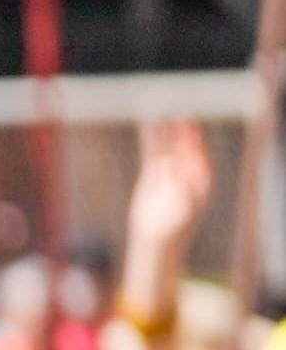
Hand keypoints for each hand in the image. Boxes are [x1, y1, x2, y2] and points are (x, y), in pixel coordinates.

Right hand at [123, 119, 212, 285]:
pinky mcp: (153, 173)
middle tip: (178, 113)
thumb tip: (175, 167)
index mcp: (201, 179)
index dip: (194, 138)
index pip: (199, 153)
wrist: (156, 240)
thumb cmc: (174, 229)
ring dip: (164, 129)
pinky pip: (151, 151)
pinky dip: (150, 137)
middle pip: (185, 145)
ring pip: (167, 145)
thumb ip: (181, 187)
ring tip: (159, 109)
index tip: (188, 125)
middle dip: (182, 129)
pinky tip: (147, 124)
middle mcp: (188, 171)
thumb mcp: (181, 210)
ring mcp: (170, 171)